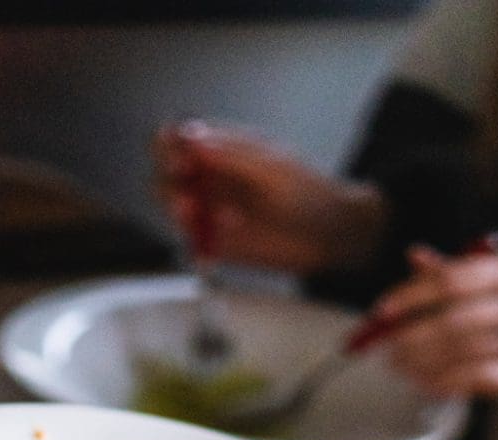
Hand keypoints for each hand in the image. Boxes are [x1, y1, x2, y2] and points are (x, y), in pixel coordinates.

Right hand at [153, 122, 389, 273]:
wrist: (329, 236)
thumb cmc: (308, 194)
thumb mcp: (272, 169)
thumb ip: (232, 156)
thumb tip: (193, 138)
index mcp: (223, 149)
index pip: (180, 139)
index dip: (169, 144)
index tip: (177, 156)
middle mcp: (212, 178)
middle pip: (167, 172)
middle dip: (167, 179)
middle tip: (185, 190)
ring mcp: (212, 211)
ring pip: (174, 206)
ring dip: (178, 209)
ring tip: (199, 212)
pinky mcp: (218, 244)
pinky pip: (192, 241)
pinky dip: (198, 239)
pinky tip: (227, 233)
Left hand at [375, 246, 497, 398]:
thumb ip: (467, 269)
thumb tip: (417, 258)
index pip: (450, 279)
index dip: (410, 295)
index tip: (382, 311)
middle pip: (449, 320)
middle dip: (409, 337)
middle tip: (385, 349)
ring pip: (460, 353)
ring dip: (422, 364)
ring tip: (400, 369)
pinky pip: (479, 379)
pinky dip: (448, 384)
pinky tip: (429, 386)